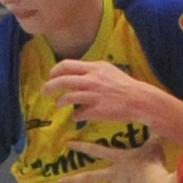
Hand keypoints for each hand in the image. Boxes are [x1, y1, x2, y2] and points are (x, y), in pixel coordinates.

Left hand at [42, 60, 157, 124]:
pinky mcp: (97, 110)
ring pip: (67, 98)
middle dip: (49, 87)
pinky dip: (75, 116)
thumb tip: (76, 73)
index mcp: (93, 68)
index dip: (54, 71)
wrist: (139, 99)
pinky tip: (75, 117)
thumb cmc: (124, 84)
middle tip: (44, 92)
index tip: (50, 77)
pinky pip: (79, 113)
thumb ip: (92, 70)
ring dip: (60, 102)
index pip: (66, 65)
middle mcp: (91, 80)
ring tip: (58, 104)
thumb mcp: (108, 69)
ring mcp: (93, 96)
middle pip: (62, 81)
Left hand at [58, 137, 169, 182]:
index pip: (96, 151)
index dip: (82, 147)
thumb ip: (154, 134)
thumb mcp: (154, 144)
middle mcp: (115, 174)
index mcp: (119, 159)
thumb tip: (158, 118)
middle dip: (74, 179)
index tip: (68, 145)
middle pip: (91, 176)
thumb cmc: (154, 163)